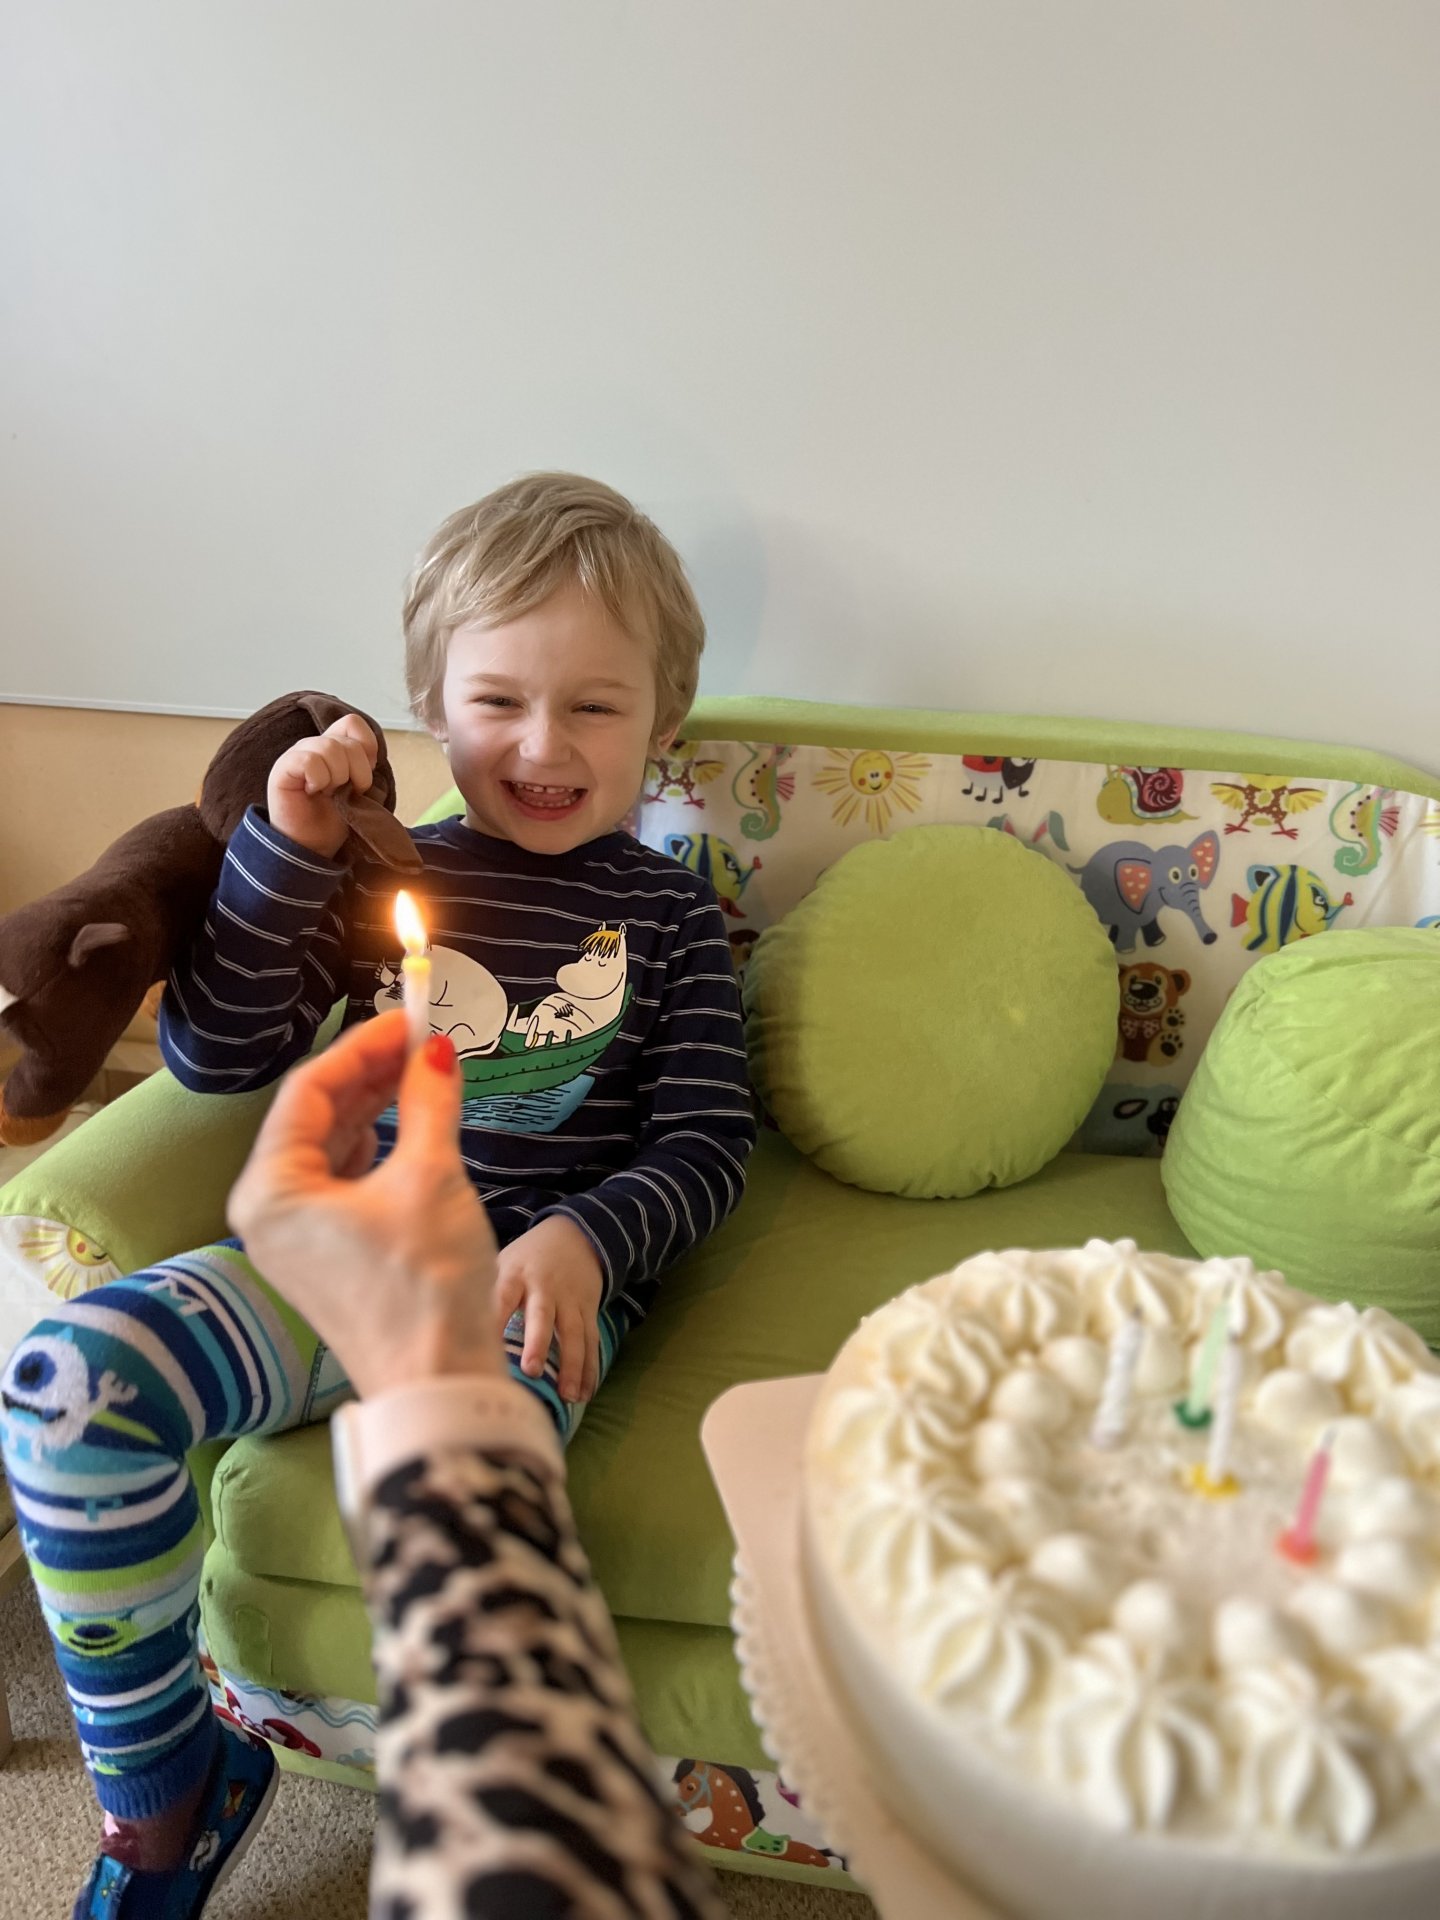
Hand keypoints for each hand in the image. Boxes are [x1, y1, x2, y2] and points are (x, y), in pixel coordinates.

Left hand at [228, 1012, 502, 1397]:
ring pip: (328, 1150)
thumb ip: (427, 1102)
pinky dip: (372, 1150)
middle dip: (368, 1075)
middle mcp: (266, 1213)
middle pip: (313, 1118)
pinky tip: (407, 1128)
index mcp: (270, 1189)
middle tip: (421, 1041)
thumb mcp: (431, 1175)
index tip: (409, 1019)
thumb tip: (435, 1050)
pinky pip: (339, 1185)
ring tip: (421, 1075)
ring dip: (373, 1109)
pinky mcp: (322, 1260)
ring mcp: (291, 1241)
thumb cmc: (424, 1283)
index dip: (362, 1046)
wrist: (436, 1382)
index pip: (309, 1089)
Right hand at [267, 713, 378, 857]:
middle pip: (347, 740)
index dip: (366, 748)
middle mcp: (314, 746)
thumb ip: (365, 764)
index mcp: (333, 746)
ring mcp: (297, 754)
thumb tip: (371, 752)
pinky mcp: (283, 768)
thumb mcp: (360, 788)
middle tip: (343, 792)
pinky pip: (309, 760)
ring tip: (328, 793)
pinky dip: (318, 778)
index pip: (353, 723)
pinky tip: (313, 791)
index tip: (362, 777)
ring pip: (330, 747)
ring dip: (337, 778)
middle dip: (356, 772)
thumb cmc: (335, 818)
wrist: (314, 846)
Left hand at [494, 1215, 603, 1402]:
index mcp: (515, 1276)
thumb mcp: (502, 1264)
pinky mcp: (588, 1309)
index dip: (494, 1320)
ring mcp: (569, 1298)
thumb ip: (481, 1292)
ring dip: (572, 1365)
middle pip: (541, 1315)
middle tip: (532, 1371)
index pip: (502, 1298)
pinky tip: (585, 1393)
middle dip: (538, 1343)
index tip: (482, 1347)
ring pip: (574, 1332)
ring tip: (568, 1396)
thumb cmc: (525, 1261)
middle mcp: (544, 1287)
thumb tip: (441, 1328)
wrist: (573, 1236)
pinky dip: (590, 1368)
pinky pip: (591, 1340)